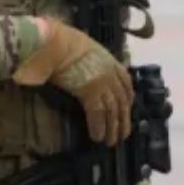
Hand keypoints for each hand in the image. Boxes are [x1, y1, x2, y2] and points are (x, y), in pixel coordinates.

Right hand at [13, 19, 133, 145]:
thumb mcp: (85, 47)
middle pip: (122, 101)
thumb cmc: (63, 41)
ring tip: (110, 142)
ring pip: (113, 111)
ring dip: (112, 129)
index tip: (128, 109)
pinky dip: (98, 127)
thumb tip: (83, 66)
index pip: (126, 83)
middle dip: (123, 120)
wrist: (55, 43)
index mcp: (111, 62)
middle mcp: (111, 74)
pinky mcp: (91, 93)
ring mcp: (103, 84)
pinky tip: (97, 138)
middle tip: (122, 135)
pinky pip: (98, 114)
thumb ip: (91, 59)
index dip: (128, 98)